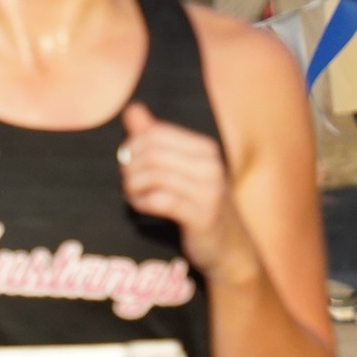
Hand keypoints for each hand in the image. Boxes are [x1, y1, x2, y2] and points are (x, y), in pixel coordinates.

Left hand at [117, 101, 244, 275]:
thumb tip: (132, 108)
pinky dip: (143, 203)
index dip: (132, 147)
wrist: (229, 248)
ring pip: (154, 176)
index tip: (128, 165)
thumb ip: (154, 138)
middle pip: (151, 153)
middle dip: (130, 169)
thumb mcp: (179, 168)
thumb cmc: (198, 204)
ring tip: (134, 197)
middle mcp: (211, 166)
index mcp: (205, 149)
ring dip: (134, 188)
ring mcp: (210, 191)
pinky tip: (143, 208)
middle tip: (128, 184)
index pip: (155, 133)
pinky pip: (161, 201)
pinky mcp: (203, 216)